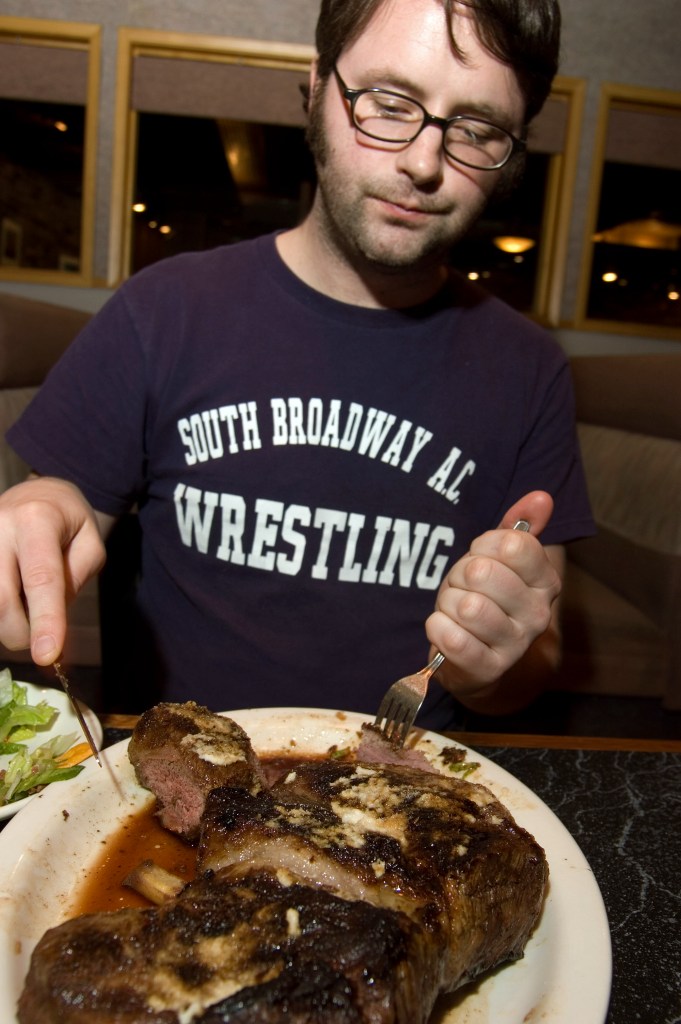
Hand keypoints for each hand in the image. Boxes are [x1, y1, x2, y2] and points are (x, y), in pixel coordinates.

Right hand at [0, 477, 106, 664]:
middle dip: (21, 632)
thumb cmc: (67, 523)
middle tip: (41, 638)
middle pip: (1, 599)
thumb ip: (74, 579)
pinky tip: (12, 603)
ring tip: (26, 610)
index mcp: (37, 520)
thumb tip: (50, 618)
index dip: (45, 619)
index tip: (47, 655)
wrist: (35, 494)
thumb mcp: (90, 544)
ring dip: (6, 625)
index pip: (41, 578)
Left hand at [425, 491, 561, 705]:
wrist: (476, 657)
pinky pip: (452, 638)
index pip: (513, 544)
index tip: (480, 558)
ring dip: (447, 603)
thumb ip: (519, 526)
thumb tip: (541, 497)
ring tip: (455, 610)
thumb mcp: (499, 558)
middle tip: (463, 588)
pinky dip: (438, 627)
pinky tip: (444, 629)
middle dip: (459, 576)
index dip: (484, 546)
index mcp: (545, 582)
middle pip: (482, 572)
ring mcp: (515, 645)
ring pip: (465, 605)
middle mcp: (538, 615)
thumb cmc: (483, 597)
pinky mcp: (487, 669)